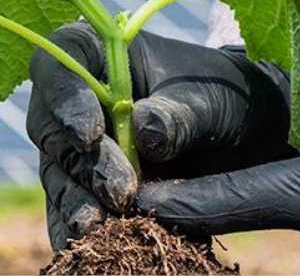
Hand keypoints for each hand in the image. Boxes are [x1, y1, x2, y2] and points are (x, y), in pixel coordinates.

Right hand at [27, 23, 293, 248]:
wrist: (248, 133)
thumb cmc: (226, 96)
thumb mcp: (212, 100)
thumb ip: (178, 114)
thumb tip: (144, 131)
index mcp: (102, 53)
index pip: (61, 60)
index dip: (64, 94)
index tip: (90, 132)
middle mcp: (80, 96)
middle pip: (52, 124)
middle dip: (83, 162)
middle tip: (120, 190)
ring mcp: (79, 144)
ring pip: (58, 171)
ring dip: (74, 201)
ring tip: (96, 227)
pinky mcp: (88, 185)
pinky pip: (70, 207)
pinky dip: (74, 228)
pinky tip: (82, 248)